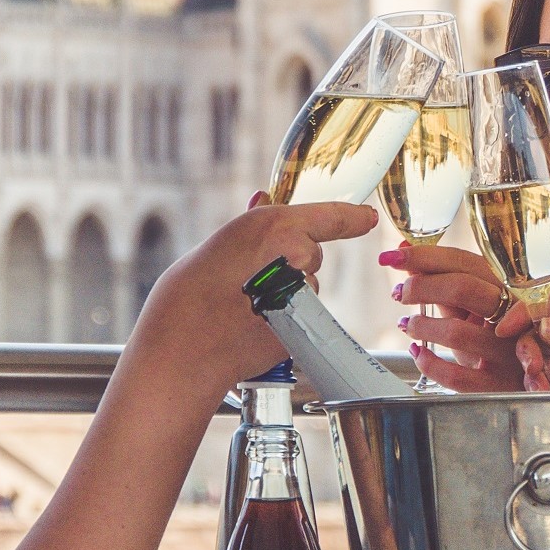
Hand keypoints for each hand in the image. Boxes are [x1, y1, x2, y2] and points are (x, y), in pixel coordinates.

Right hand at [131, 197, 379, 391]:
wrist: (182, 348)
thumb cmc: (188, 294)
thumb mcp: (219, 245)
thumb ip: (252, 226)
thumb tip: (266, 201)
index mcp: (276, 227)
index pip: (331, 216)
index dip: (352, 217)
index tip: (367, 218)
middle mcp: (297, 257)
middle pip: (311, 256)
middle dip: (291, 263)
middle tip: (251, 277)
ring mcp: (303, 296)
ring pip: (307, 289)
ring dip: (287, 295)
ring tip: (245, 306)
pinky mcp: (303, 328)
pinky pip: (301, 317)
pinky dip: (286, 320)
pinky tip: (254, 325)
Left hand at [380, 241, 524, 391]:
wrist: (530, 378)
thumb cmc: (494, 337)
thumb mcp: (473, 306)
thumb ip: (441, 281)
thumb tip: (403, 251)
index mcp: (506, 288)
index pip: (463, 262)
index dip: (424, 256)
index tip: (393, 256)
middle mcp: (512, 315)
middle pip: (463, 288)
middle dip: (421, 287)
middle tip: (399, 293)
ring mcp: (508, 352)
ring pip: (457, 331)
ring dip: (422, 326)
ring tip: (408, 325)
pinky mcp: (498, 385)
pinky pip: (457, 375)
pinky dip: (429, 363)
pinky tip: (419, 354)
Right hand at [496, 268, 549, 392]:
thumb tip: (547, 327)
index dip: (529, 309)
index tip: (505, 327)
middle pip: (547, 322)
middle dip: (533, 344)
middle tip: (531, 367)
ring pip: (548, 349)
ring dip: (538, 367)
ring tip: (540, 384)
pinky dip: (548, 382)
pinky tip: (546, 390)